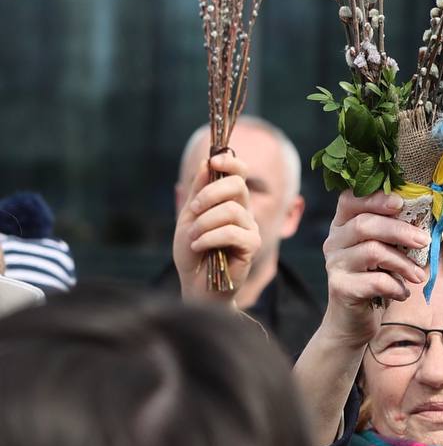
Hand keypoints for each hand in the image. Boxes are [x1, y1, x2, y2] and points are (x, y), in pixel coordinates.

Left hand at [173, 151, 259, 302]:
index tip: (214, 160)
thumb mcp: (188, 218)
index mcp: (230, 201)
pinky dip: (209, 237)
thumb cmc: (192, 253)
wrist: (194, 285)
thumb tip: (207, 162)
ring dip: (204, 223)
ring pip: (230, 210)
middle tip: (193, 210)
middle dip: (210, 193)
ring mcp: (250, 229)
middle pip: (237, 185)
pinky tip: (197, 246)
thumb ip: (198, 192)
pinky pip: (232, 232)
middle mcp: (244, 212)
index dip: (230, 161)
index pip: (240, 173)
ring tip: (191, 238)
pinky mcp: (251, 246)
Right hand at [322, 190, 429, 347]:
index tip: (401, 203)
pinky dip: (396, 287)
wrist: (353, 321)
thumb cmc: (375, 279)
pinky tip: (402, 293)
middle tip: (424, 241)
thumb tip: (430, 220)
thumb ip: (397, 233)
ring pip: (372, 252)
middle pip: (364, 225)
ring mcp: (334, 264)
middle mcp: (334, 241)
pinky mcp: (340, 288)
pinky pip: (375, 281)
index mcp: (343, 224)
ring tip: (419, 276)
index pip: (350, 199)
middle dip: (399, 231)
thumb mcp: (386, 251)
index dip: (375, 198)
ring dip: (403, 263)